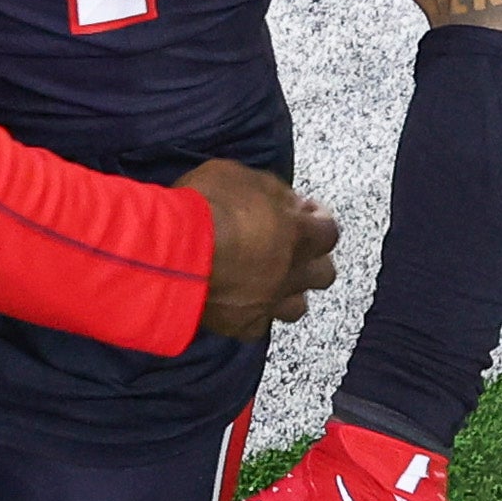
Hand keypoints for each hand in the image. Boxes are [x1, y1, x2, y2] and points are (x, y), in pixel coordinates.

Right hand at [180, 159, 337, 340]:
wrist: (173, 254)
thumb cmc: (205, 208)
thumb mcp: (238, 176)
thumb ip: (270, 191)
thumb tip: (287, 201)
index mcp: (299, 234)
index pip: (328, 231)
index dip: (317, 221)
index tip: (303, 213)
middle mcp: (292, 272)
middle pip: (324, 273)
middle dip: (311, 260)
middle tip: (290, 248)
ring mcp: (270, 301)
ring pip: (298, 306)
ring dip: (287, 291)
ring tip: (267, 280)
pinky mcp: (243, 324)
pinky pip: (257, 323)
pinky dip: (250, 312)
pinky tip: (236, 300)